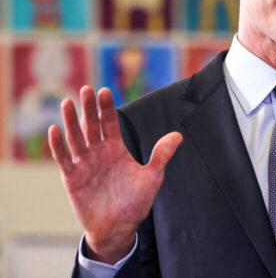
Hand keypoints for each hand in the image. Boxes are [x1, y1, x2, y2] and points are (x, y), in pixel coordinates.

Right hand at [48, 86, 182, 263]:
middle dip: (89, 108)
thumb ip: (161, 155)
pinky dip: (58, 145)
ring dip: (71, 121)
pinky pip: (64, 158)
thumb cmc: (135, 202)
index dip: (107, 108)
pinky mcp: (72, 178)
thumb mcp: (152, 177)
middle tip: (86, 89)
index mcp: (116, 149)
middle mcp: (99, 152)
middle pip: (92, 125)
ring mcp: (84, 164)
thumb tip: (178, 136)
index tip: (105, 91)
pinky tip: (55, 130)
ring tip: (68, 102)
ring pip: (76, 138)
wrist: (118, 228)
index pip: (110, 123)